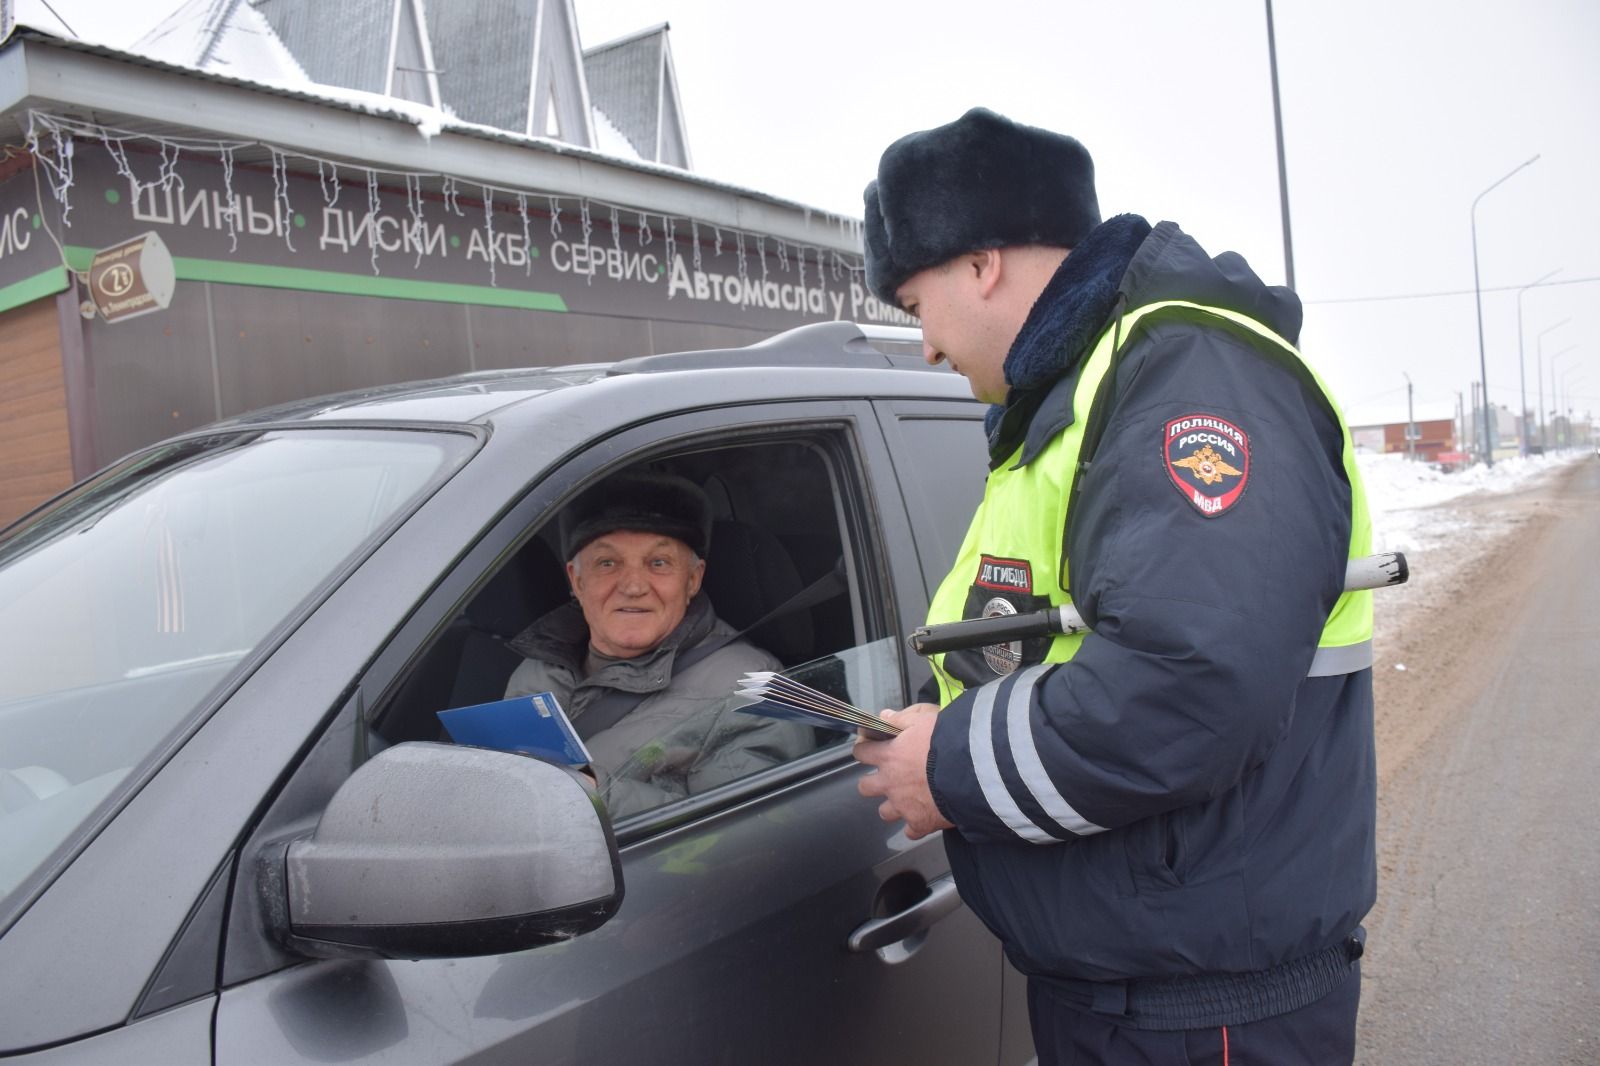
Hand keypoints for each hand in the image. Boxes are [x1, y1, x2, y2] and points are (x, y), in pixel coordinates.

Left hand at [853, 704, 954, 839]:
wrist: (972, 771)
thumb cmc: (948, 742)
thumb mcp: (925, 719)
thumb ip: (902, 719)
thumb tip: (884, 717)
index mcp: (889, 756)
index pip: (862, 752)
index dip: (864, 750)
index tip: (870, 749)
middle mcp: (890, 783)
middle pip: (865, 787)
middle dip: (873, 782)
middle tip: (887, 777)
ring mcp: (903, 806)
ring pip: (884, 812)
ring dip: (893, 806)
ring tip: (907, 800)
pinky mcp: (920, 823)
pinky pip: (910, 832)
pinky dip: (916, 826)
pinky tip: (925, 818)